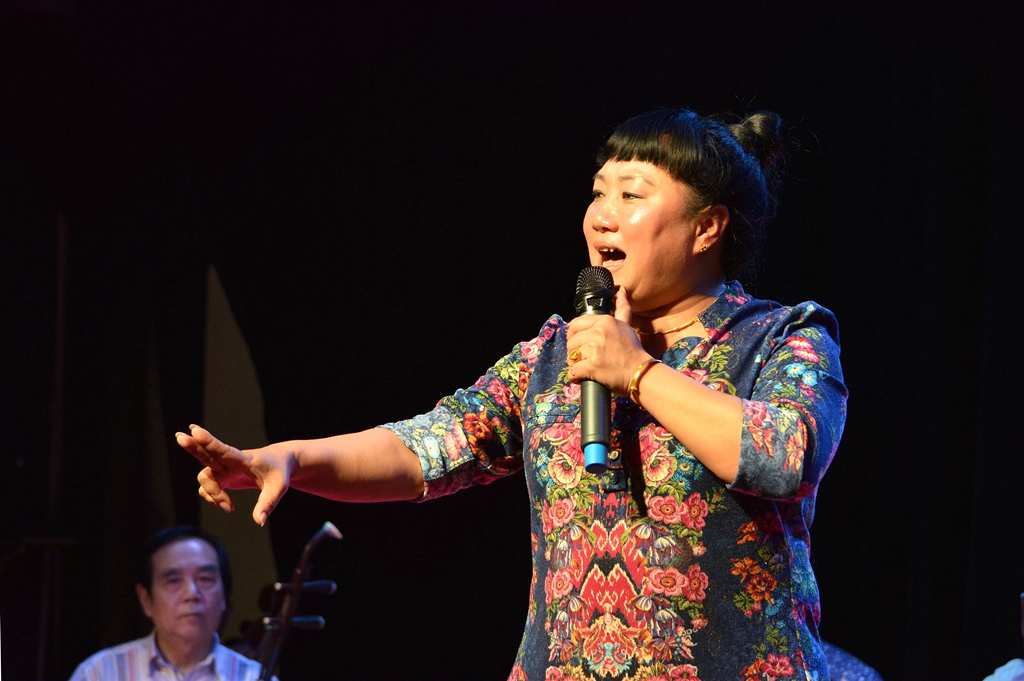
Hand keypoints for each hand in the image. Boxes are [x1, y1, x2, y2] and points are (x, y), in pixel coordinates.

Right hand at [175, 425, 293, 525]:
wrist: (279, 463)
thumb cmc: (279, 472)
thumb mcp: (279, 487)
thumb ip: (268, 503)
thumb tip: (259, 521)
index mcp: (244, 459)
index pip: (225, 450)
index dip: (209, 442)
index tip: (196, 431)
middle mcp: (230, 462)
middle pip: (207, 455)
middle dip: (193, 447)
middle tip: (179, 437)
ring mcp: (224, 469)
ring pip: (205, 478)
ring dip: (212, 494)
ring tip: (230, 508)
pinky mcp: (223, 476)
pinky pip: (207, 488)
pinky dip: (213, 498)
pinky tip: (228, 506)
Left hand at [566, 286, 650, 394]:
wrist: (640, 373)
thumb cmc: (632, 351)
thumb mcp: (626, 325)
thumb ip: (622, 308)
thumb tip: (621, 291)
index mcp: (604, 321)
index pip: (575, 325)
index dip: (573, 336)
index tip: (579, 344)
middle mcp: (598, 332)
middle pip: (571, 342)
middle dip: (575, 352)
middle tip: (585, 359)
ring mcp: (595, 349)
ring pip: (571, 357)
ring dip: (576, 365)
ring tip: (586, 368)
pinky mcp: (592, 366)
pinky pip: (573, 371)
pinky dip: (576, 377)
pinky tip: (583, 378)